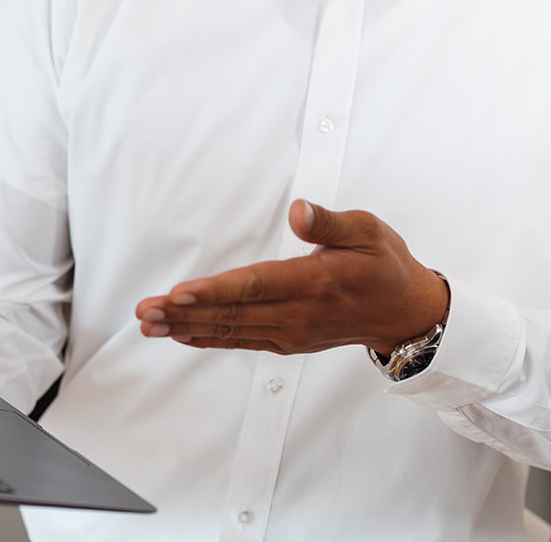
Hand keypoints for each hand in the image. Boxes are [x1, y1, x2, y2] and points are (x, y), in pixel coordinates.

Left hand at [135, 200, 448, 355]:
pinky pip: (240, 341)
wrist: (406, 313)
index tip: (179, 292)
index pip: (255, 287)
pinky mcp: (287, 341)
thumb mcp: (369, 230)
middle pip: (232, 313)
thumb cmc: (386, 266)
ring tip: (149, 323)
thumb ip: (329, 222)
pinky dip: (207, 338)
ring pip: (230, 331)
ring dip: (186, 327)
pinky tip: (180, 333)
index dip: (214, 291)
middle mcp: (299, 313)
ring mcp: (291, 331)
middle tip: (145, 310)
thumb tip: (298, 210)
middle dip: (184, 312)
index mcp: (315, 282)